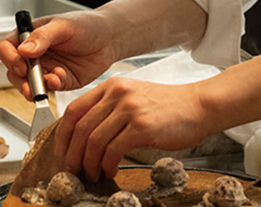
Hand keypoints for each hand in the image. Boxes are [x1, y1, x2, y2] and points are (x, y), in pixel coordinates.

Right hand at [0, 11, 120, 99]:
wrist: (110, 38)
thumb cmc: (87, 25)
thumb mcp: (64, 26)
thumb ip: (43, 37)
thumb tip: (23, 50)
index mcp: (29, 36)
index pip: (6, 47)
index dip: (8, 57)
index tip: (19, 63)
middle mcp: (33, 54)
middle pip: (13, 70)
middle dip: (20, 79)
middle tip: (30, 83)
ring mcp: (45, 69)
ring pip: (27, 84)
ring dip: (34, 87)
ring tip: (48, 83)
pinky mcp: (58, 81)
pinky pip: (48, 88)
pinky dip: (52, 86)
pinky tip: (60, 78)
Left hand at [57, 78, 213, 180]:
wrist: (198, 106)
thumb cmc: (168, 105)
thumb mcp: (134, 97)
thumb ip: (110, 108)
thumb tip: (85, 134)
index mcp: (112, 86)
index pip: (74, 109)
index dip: (63, 135)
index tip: (62, 152)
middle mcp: (118, 93)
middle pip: (80, 127)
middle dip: (73, 154)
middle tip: (73, 169)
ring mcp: (130, 109)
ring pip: (94, 140)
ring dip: (89, 163)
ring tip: (93, 173)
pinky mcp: (142, 126)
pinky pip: (113, 150)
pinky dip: (108, 164)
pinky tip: (111, 170)